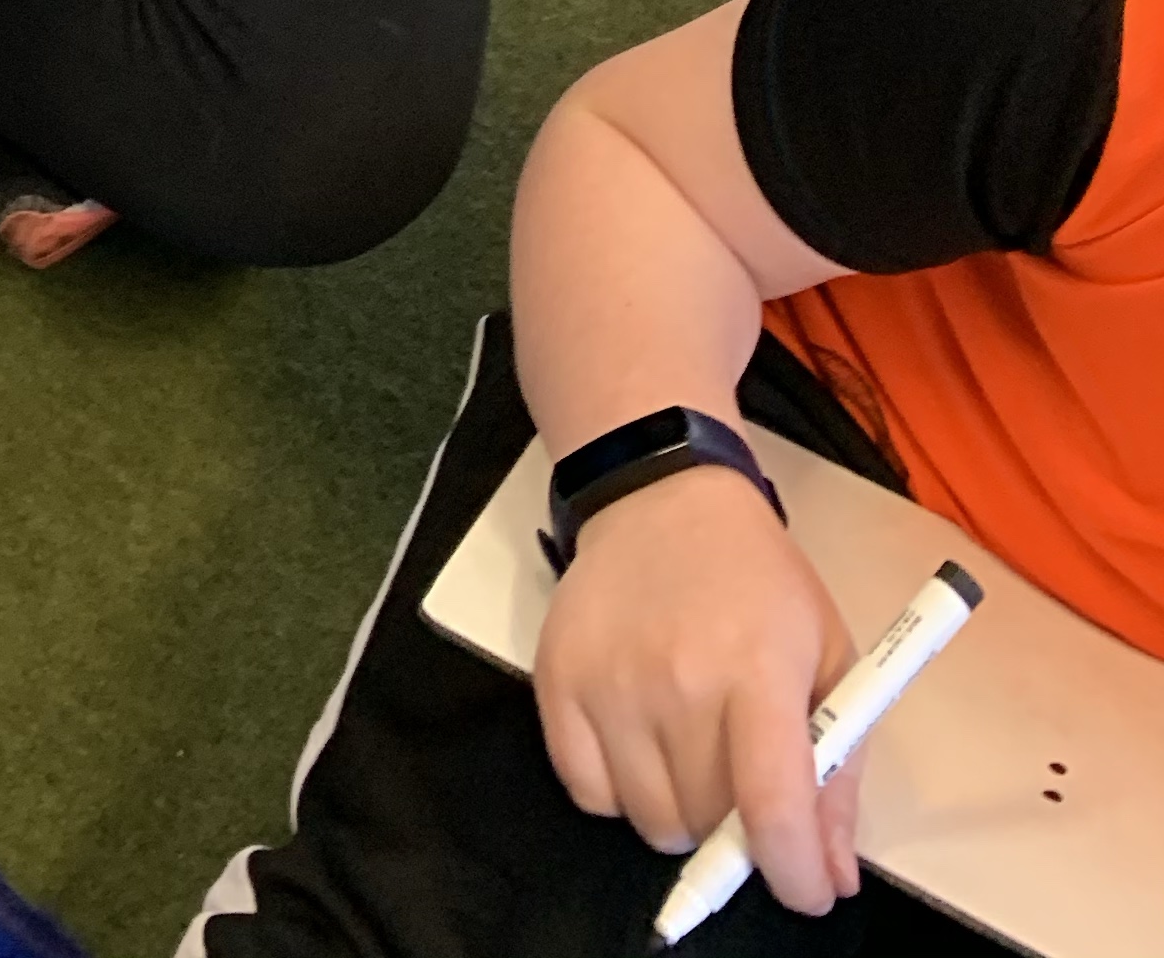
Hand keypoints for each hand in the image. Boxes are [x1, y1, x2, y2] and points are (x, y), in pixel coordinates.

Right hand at [534, 465, 860, 916]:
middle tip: (745, 783)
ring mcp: (607, 683)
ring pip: (651, 823)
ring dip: (682, 812)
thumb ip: (836, 773)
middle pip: (707, 824)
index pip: (770, 808)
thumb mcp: (828, 656)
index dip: (793, 875)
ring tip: (692, 753)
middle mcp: (676, 681)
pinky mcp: (556, 682)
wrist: (662, 499)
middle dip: (738, 829)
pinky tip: (642, 742)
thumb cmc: (758, 582)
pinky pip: (589, 796)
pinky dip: (621, 793)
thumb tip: (830, 877)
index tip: (806, 892)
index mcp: (756, 671)